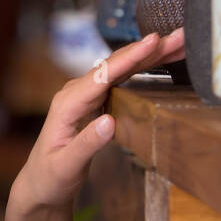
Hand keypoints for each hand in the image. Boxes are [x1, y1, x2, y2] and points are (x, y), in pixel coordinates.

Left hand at [8, 28, 185, 214]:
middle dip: (149, 50)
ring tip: (178, 43)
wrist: (41, 183)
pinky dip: (144, 68)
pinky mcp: (96, 100)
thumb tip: (109, 122)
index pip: (102, 75)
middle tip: (179, 37)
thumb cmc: (51, 176)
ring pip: (122, 69)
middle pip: (116, 65)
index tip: (152, 41)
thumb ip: (87, 145)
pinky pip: (122, 78)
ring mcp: (87, 94)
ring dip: (150, 55)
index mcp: (68, 103)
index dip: (129, 57)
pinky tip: (162, 60)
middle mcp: (77, 93)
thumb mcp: (66, 166)